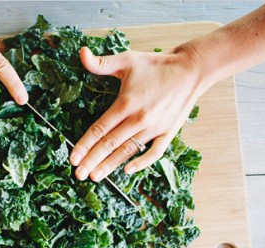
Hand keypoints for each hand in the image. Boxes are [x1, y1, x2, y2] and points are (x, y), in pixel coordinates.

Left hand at [70, 46, 206, 180]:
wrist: (191, 69)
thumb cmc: (156, 65)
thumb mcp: (127, 60)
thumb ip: (101, 62)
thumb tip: (81, 53)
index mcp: (126, 103)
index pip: (100, 130)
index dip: (84, 145)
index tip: (73, 158)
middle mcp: (139, 119)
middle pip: (110, 144)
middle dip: (92, 161)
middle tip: (78, 174)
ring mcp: (154, 128)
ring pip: (128, 151)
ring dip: (110, 165)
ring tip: (95, 176)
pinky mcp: (168, 132)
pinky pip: (154, 152)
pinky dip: (142, 162)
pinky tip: (127, 170)